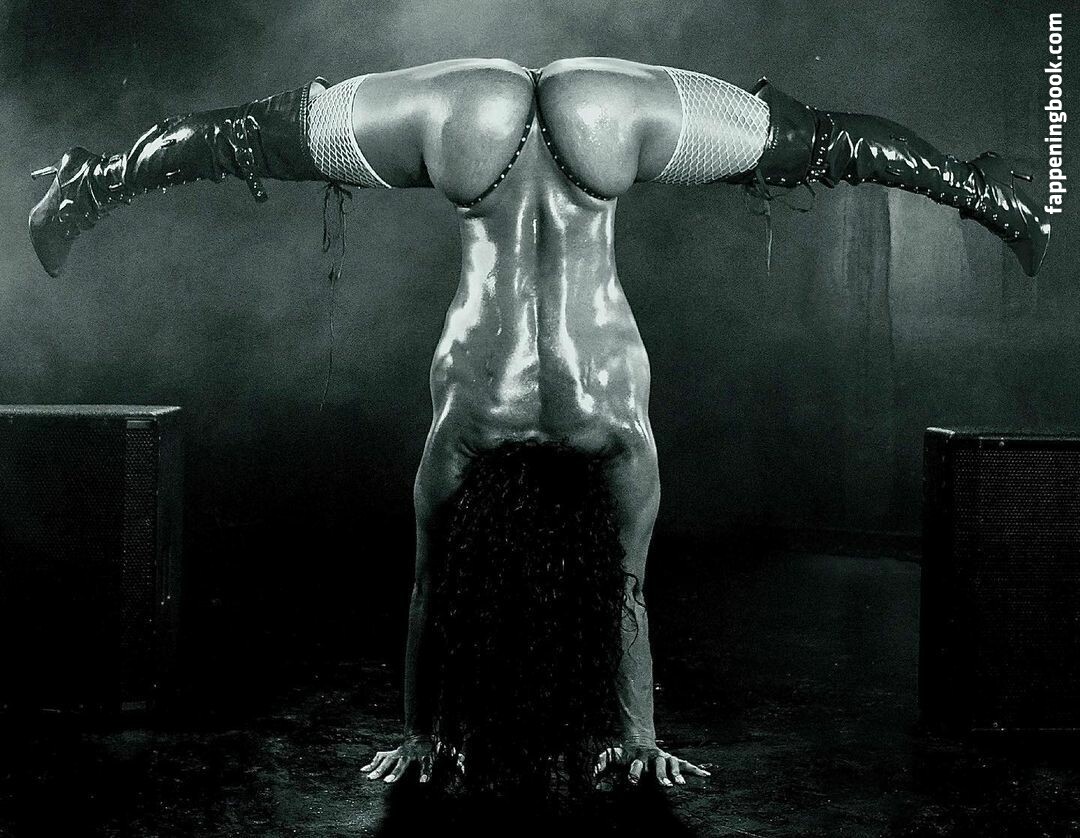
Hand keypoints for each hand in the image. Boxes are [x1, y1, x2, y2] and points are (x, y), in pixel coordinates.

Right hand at [361, 734, 434, 783]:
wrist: (419, 735)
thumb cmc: (428, 748)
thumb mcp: (435, 754)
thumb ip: (433, 762)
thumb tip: (429, 774)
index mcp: (423, 753)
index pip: (425, 763)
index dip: (425, 772)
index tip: (423, 781)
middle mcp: (409, 753)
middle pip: (402, 764)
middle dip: (396, 773)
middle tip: (388, 781)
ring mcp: (399, 752)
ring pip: (388, 760)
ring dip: (380, 769)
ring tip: (370, 777)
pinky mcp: (393, 753)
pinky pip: (381, 757)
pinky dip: (373, 763)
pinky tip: (364, 770)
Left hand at [595, 743, 710, 787]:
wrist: (638, 740)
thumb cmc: (624, 754)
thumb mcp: (612, 755)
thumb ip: (602, 763)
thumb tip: (594, 778)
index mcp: (637, 757)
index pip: (636, 765)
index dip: (634, 773)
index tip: (633, 782)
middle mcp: (652, 757)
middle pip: (658, 765)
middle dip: (661, 775)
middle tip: (665, 786)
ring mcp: (664, 758)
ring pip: (672, 764)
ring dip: (677, 774)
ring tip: (681, 784)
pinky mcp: (672, 760)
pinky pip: (685, 764)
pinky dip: (695, 769)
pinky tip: (706, 775)